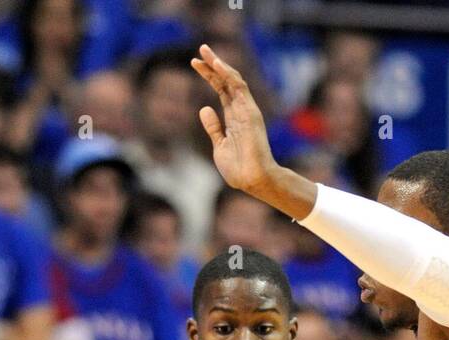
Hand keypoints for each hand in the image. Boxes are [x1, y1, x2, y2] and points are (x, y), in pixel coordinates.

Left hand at [191, 44, 277, 193]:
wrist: (252, 180)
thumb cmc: (238, 169)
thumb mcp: (219, 145)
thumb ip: (213, 127)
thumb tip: (204, 109)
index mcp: (234, 119)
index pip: (221, 90)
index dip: (210, 76)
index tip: (195, 63)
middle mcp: (241, 111)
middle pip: (226, 81)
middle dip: (213, 65)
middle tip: (200, 50)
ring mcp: (246, 110)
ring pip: (233, 80)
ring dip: (219, 64)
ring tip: (205, 51)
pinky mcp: (250, 112)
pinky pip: (239, 87)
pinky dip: (228, 74)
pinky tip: (217, 64)